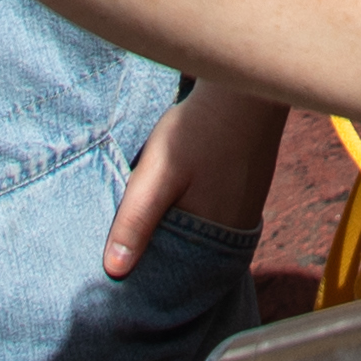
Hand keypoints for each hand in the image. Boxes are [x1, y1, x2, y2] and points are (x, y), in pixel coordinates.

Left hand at [103, 79, 284, 276]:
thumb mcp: (158, 174)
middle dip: (162, 251)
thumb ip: (136, 221)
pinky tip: (179, 195)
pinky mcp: (247, 188)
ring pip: (201, 233)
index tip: (122, 272)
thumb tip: (114, 271)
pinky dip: (193, 211)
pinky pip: (214, 213)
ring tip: (150, 218)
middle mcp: (235, 231)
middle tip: (130, 241)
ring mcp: (245, 208)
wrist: (244, 86)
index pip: (178, 275)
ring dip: (178, 229)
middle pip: (190, 254)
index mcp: (215, 237)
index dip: (150, 273)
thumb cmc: (199, 129)